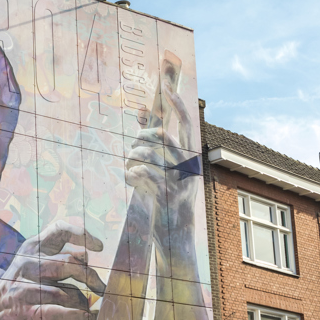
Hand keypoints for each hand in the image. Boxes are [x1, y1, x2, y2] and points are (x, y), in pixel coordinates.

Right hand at [0, 220, 105, 319]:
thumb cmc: (20, 284)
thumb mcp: (35, 262)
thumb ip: (58, 256)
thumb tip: (86, 258)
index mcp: (33, 246)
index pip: (60, 230)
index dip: (82, 235)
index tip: (100, 247)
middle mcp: (27, 261)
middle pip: (68, 264)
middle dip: (90, 278)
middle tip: (102, 289)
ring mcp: (22, 284)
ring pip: (63, 292)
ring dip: (81, 302)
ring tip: (89, 310)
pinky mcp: (22, 306)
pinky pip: (55, 312)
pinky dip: (74, 315)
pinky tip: (84, 319)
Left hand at [125, 80, 198, 215]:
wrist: (177, 235)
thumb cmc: (168, 197)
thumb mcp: (165, 169)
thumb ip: (153, 141)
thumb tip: (140, 109)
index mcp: (190, 157)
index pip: (187, 124)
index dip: (177, 103)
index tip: (165, 84)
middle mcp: (188, 166)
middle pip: (165, 136)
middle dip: (143, 134)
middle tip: (132, 143)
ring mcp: (179, 181)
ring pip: (150, 155)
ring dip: (132, 156)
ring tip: (128, 164)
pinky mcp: (167, 196)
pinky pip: (144, 175)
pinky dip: (132, 173)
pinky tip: (130, 178)